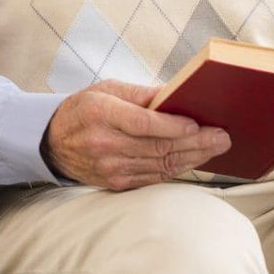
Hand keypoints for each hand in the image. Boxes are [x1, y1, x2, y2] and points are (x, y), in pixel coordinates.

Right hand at [41, 79, 231, 190]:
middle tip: (221, 137)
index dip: (173, 126)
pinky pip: (154, 177)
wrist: (52, 143)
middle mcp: (105, 145)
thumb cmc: (82, 110)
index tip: (198, 124)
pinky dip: (177, 168)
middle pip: (158, 147)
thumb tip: (176, 94)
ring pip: (161, 165)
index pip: (143, 123)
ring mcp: (111, 169)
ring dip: (193, 157)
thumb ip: (141, 94)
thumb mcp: (105, 89)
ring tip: (216, 147)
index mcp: (101, 115)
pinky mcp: (117, 184)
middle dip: (196, 143)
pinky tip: (194, 160)